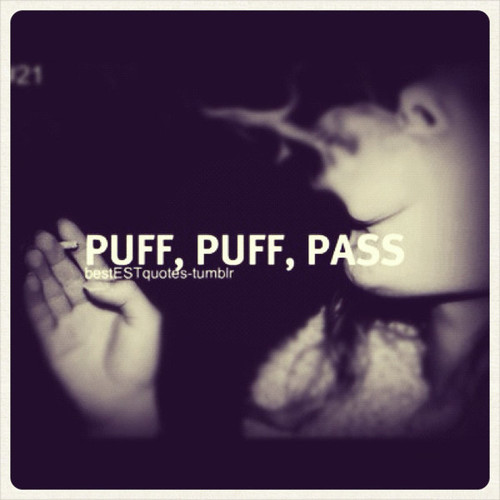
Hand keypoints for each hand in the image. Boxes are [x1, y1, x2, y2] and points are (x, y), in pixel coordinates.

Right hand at [24, 219, 161, 435]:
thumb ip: (126, 292)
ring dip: (42, 268)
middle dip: (56, 253)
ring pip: (52, 288)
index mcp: (113, 297)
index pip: (93, 264)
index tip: (65, 223)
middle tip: (43, 235)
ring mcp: (70, 321)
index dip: (79, 243)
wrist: (121, 396)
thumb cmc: (140, 358)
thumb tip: (94, 281)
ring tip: (33, 249)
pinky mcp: (53, 339)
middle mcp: (90, 305)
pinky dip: (32, 295)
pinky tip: (28, 278)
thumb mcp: (147, 318)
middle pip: (69, 272)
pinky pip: (39, 312)